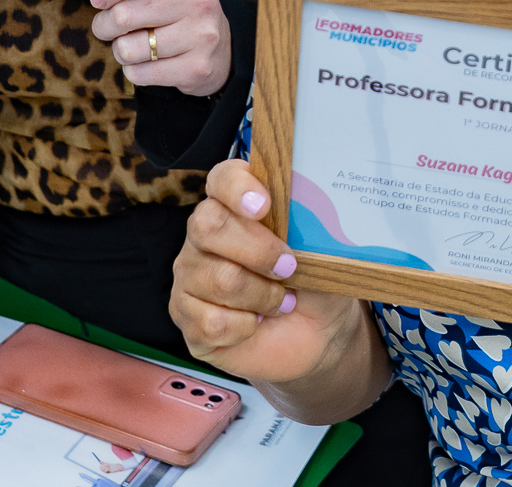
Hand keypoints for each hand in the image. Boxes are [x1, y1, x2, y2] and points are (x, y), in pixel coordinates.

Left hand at [90, 0, 231, 95]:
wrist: (220, 48)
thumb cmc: (177, 9)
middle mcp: (199, 2)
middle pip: (126, 14)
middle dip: (104, 24)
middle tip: (107, 26)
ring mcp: (201, 36)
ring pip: (128, 49)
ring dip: (119, 50)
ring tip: (131, 44)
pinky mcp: (196, 68)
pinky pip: (139, 74)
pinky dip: (133, 70)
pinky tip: (146, 61)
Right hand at [170, 161, 368, 382]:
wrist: (315, 332)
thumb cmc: (315, 281)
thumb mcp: (324, 250)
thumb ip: (312, 225)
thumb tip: (309, 211)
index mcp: (236, 205)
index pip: (222, 179)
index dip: (238, 188)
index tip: (264, 206)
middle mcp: (204, 235)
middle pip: (208, 226)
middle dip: (258, 251)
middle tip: (289, 267)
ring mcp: (190, 275)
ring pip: (218, 279)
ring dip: (262, 296)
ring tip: (281, 302)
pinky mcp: (187, 317)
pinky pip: (211, 321)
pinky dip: (245, 327)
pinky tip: (256, 323)